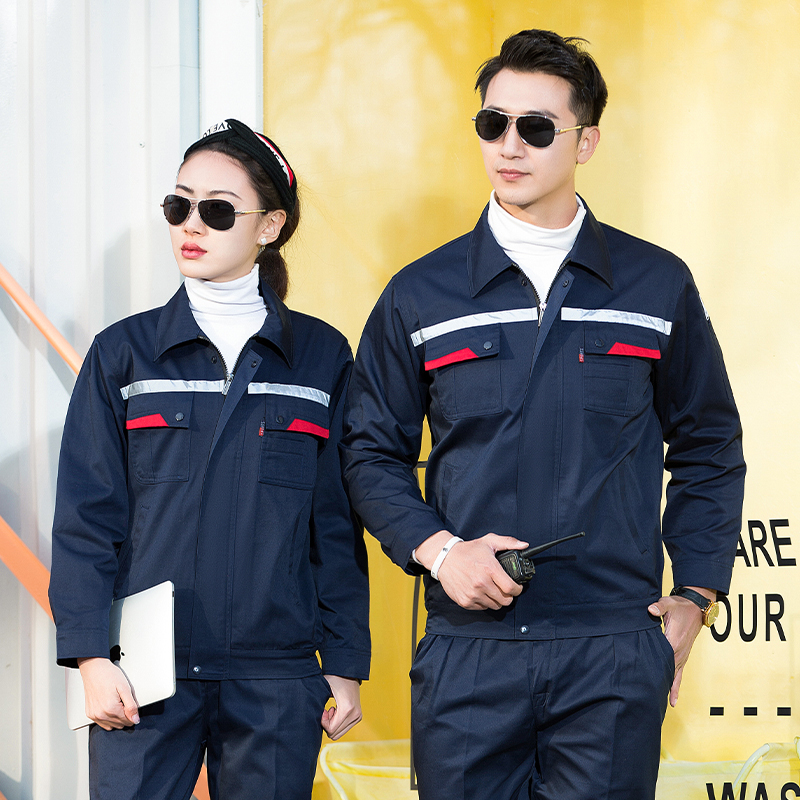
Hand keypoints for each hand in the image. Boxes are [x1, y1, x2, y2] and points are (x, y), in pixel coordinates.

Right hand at [77, 657, 138, 729]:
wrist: (94, 669)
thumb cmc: (109, 675)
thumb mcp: (125, 688)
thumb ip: (131, 706)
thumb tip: (135, 719)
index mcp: (111, 709)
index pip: (128, 721)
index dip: (133, 713)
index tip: (132, 706)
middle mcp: (101, 715)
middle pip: (120, 724)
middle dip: (125, 716)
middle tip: (124, 702)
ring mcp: (94, 716)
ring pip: (112, 726)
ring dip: (117, 719)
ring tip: (117, 704)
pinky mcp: (90, 714)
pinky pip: (102, 723)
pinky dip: (108, 719)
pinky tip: (110, 708)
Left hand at [321, 675, 361, 739]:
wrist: (349, 672)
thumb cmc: (335, 679)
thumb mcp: (324, 690)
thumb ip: (317, 705)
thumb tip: (309, 718)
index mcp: (347, 709)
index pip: (331, 730)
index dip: (323, 722)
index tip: (323, 710)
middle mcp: (355, 714)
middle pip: (335, 734)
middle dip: (328, 725)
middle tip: (326, 711)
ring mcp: (358, 716)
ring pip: (339, 733)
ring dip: (333, 724)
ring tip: (331, 710)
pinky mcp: (358, 717)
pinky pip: (344, 729)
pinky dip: (338, 722)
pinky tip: (336, 710)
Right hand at [416, 531, 527, 610]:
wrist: (445, 558)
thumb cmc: (468, 550)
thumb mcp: (488, 541)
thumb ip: (508, 542)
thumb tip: (524, 545)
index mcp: (490, 569)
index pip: (511, 588)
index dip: (518, 589)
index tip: (517, 587)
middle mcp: (481, 583)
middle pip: (505, 600)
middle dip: (508, 595)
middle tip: (504, 589)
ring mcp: (473, 594)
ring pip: (495, 606)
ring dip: (496, 600)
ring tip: (492, 590)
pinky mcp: (465, 601)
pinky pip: (482, 608)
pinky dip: (484, 602)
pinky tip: (481, 592)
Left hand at [648, 586, 714, 707]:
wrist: (697, 609)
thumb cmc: (681, 607)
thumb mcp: (669, 604)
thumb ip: (659, 607)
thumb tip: (651, 610)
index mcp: (673, 642)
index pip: (660, 659)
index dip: (652, 670)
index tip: (644, 683)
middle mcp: (678, 653)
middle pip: (666, 673)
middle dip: (658, 685)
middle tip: (647, 700)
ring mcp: (682, 657)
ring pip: (674, 677)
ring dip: (667, 690)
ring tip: (659, 706)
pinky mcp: (683, 657)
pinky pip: (679, 675)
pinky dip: (675, 687)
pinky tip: (673, 700)